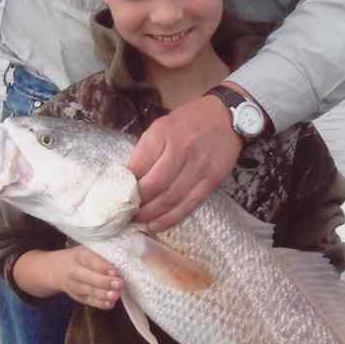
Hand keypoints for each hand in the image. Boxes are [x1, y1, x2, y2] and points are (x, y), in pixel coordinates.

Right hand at [14, 245, 123, 308]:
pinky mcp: (76, 296)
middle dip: (104, 282)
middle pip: (87, 277)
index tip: (114, 270)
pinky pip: (87, 301)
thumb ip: (101, 253)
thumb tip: (126, 254)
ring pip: (87, 291)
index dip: (102, 266)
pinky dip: (98, 304)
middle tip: (119, 283)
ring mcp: (73, 285)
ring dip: (102, 294)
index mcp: (78, 255)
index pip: (89, 260)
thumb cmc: (78, 257)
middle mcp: (73, 271)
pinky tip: (109, 304)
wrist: (53, 269)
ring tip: (116, 295)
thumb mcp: (85, 249)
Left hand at [129, 96, 241, 231]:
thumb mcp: (162, 126)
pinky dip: (170, 219)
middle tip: (126, 213)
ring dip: (151, 215)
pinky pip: (188, 204)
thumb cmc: (189, 122)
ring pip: (170, 199)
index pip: (138, 165)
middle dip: (137, 204)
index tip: (117, 195)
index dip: (126, 185)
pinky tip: (156, 225)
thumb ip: (147, 150)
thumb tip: (129, 179)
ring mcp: (198, 166)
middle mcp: (181, 149)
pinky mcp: (212, 180)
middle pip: (153, 186)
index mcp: (163, 133)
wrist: (226, 118)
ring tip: (138, 222)